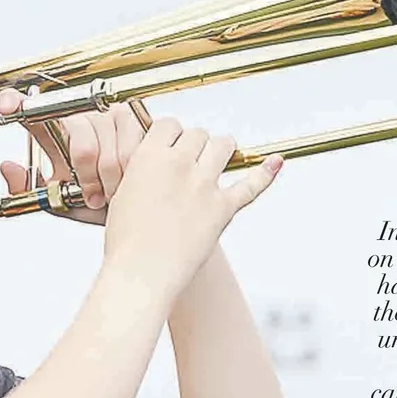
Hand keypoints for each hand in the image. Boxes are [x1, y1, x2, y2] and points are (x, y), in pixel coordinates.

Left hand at [0, 88, 146, 225]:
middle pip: (80, 142)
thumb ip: (29, 190)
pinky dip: (129, 174)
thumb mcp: (60, 200)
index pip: (32, 109)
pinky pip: (131, 151)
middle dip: (86, 177)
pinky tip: (128, 178)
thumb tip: (8, 168)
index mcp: (56, 130)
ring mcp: (111, 113)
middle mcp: (83, 116)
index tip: (7, 106)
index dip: (17, 103)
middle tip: (91, 195)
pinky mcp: (138, 117)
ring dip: (109, 181)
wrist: (136, 207)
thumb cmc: (98, 201)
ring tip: (111, 190)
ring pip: (107, 152)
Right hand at [103, 117, 282, 302]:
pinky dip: (265, 173)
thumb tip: (153, 167)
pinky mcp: (223, 208)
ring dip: (221, 149)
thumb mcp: (121, 195)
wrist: (141, 273)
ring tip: (219, 155)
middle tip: (190, 158)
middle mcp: (179, 165)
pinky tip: (275, 163)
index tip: (171, 142)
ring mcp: (204, 185)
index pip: (168, 125)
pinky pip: (251, 185)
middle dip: (194, 144)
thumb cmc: (126, 243)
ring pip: (222, 146)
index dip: (171, 134)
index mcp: (149, 158)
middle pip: (197, 134)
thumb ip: (141, 174)